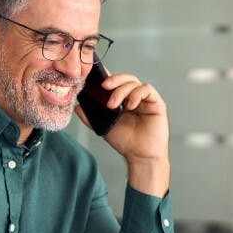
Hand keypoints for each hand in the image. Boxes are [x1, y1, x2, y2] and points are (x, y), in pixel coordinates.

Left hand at [75, 73, 169, 195]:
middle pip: (124, 78)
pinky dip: (136, 94)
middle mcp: (133, 96)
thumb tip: (77, 107)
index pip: (114, 82)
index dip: (105, 76)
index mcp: (122, 99)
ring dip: (121, 90)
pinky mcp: (156, 103)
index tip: (94, 77)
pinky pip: (147, 90)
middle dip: (113, 80)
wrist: (140, 156)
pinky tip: (130, 105)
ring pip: (134, 82)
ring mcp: (145, 99)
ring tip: (113, 105)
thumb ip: (90, 117)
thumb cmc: (125, 141)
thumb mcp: (103, 127)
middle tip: (104, 87)